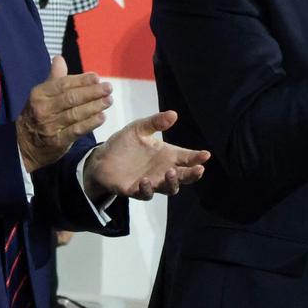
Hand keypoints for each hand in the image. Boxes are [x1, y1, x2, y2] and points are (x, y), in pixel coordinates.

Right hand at [16, 56, 112, 172]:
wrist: (24, 145)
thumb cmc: (37, 115)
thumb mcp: (41, 95)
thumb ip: (54, 78)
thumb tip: (59, 58)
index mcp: (39, 94)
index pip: (63, 84)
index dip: (81, 80)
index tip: (97, 77)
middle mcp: (43, 108)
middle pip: (71, 98)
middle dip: (92, 92)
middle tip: (108, 88)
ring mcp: (50, 126)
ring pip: (75, 113)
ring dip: (94, 106)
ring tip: (108, 100)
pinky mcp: (57, 141)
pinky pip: (76, 131)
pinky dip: (90, 123)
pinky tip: (101, 117)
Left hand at [82, 111, 209, 201]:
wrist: (102, 157)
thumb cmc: (124, 143)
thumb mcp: (139, 129)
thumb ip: (155, 123)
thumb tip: (174, 114)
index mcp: (166, 155)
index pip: (186, 157)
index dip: (197, 157)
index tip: (205, 154)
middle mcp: (162, 171)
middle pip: (183, 177)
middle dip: (192, 174)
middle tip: (198, 169)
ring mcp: (151, 182)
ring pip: (168, 188)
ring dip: (172, 183)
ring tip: (171, 172)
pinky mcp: (135, 190)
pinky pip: (145, 193)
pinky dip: (147, 189)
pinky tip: (145, 181)